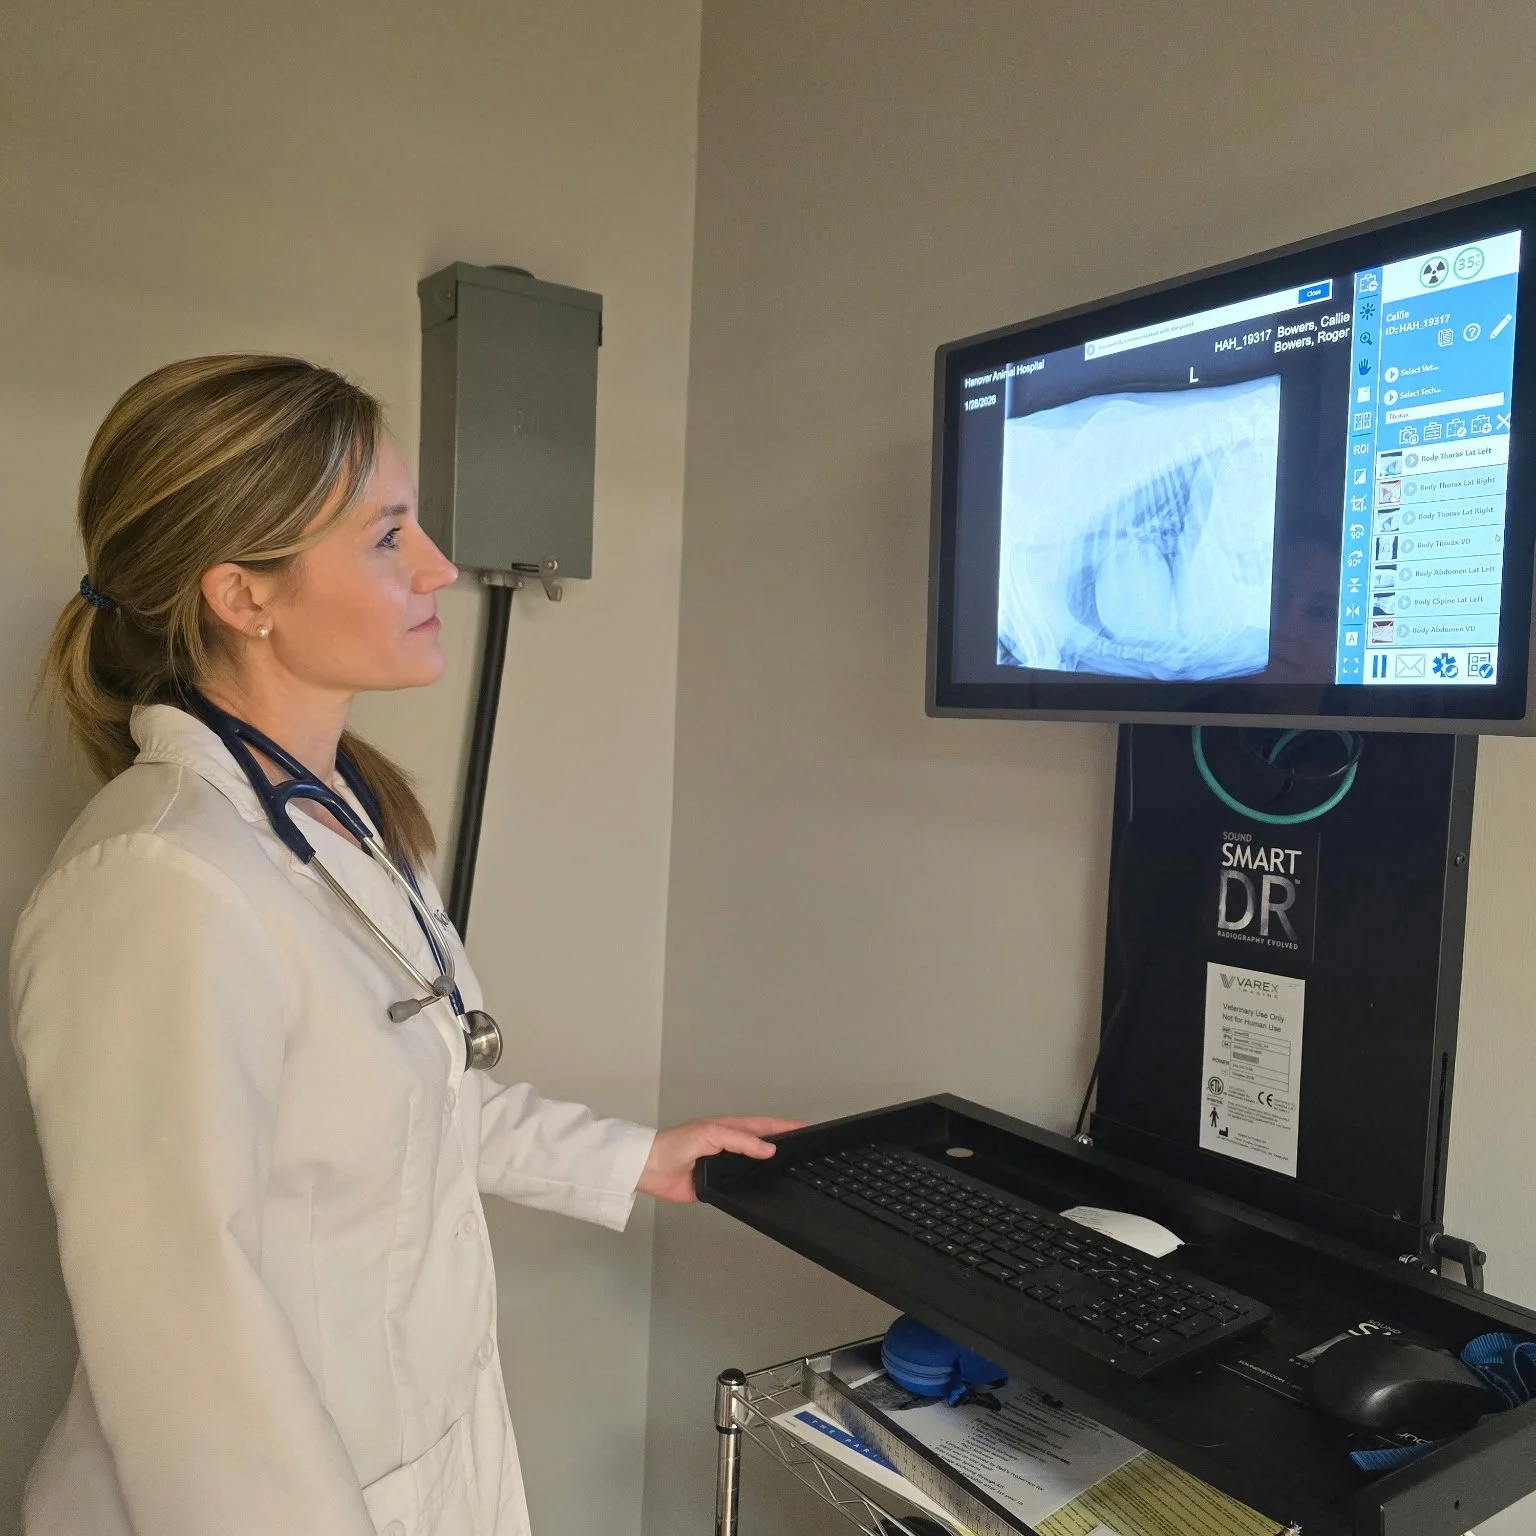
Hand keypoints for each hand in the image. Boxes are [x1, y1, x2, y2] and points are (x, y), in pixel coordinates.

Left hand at [637, 1115, 805, 1203]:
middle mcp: (727, 1146)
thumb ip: (740, 1141)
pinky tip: (763, 1188)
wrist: (650, 1169)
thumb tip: (768, 1148)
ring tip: (791, 1167)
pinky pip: (740, 1185)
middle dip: (782, 1142)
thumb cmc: (673, 1145)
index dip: (783, 1126)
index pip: (762, 1126)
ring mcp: (722, 1166)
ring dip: (769, 1165)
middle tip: (805, 1145)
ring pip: (752, 1165)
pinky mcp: (715, 1185)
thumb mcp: (710, 1134)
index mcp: (727, 1128)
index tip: (804, 1127)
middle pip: (761, 1144)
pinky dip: (753, 1185)